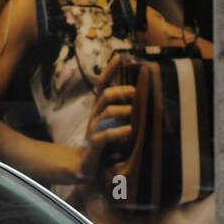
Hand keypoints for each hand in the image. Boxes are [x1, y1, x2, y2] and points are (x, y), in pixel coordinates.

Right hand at [79, 55, 136, 180]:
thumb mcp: (112, 125)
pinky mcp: (94, 145)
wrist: (84, 165)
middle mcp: (95, 117)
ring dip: (121, 110)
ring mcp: (93, 130)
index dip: (109, 71)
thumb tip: (140, 99)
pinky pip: (105, 135)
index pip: (102, 86)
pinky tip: (129, 130)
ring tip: (133, 112)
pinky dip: (118, 131)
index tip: (119, 57)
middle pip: (105, 96)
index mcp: (99, 110)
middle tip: (134, 91)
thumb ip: (122, 113)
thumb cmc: (103, 144)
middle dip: (120, 91)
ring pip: (106, 114)